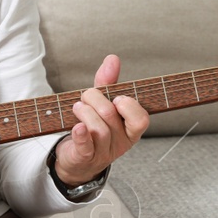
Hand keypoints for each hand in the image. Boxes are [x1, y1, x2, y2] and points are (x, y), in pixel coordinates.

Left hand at [53, 54, 148, 185]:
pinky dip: (81, 134)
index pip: (140, 119)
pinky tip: (77, 126)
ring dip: (84, 112)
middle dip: (94, 99)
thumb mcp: (102, 104)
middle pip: (111, 116)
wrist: (77, 158)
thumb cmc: (93, 127)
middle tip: (86, 97)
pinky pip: (85, 146)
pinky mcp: (85, 158)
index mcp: (131, 129)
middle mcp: (121, 142)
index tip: (117, 97)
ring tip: (77, 107)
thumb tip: (112, 59)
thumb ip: (108, 82)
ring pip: (98, 129)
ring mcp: (104, 152)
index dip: (128, 106)